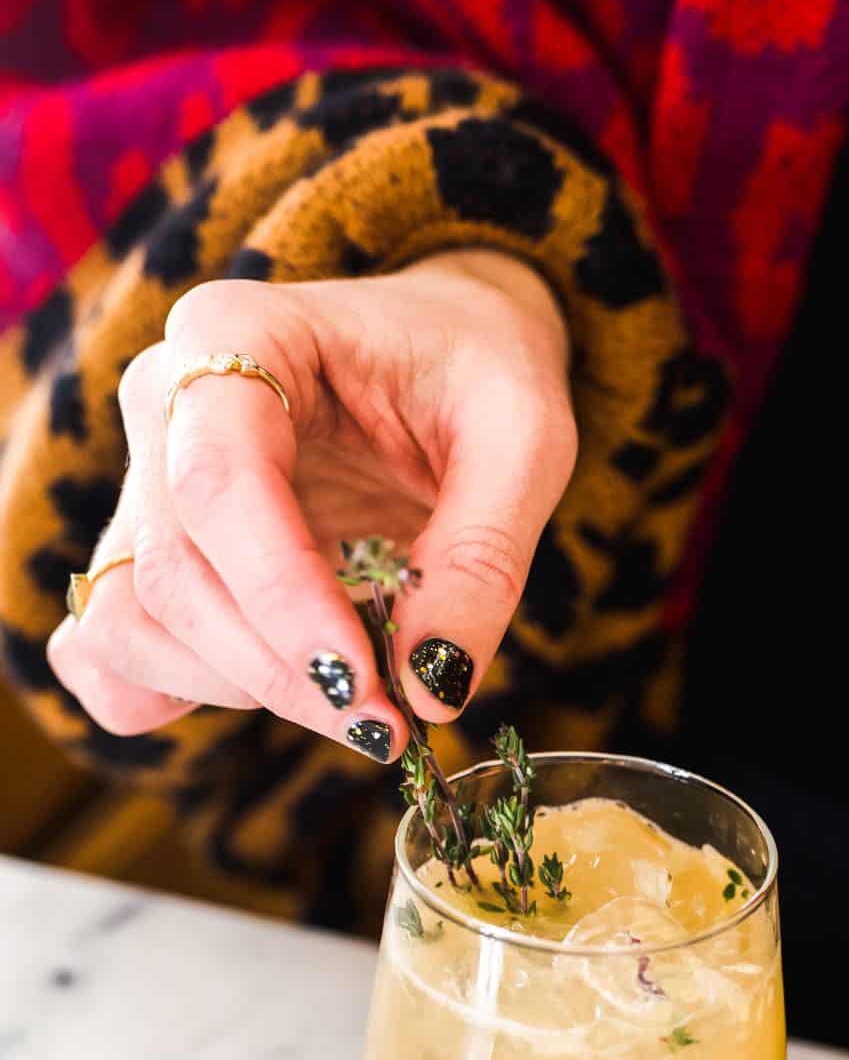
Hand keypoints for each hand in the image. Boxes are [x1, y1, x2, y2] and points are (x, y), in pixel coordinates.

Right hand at [47, 251, 576, 761]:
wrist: (446, 349)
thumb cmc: (479, 368)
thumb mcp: (525, 438)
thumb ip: (484, 556)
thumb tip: (432, 687)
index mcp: (237, 334)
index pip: (217, 483)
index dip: (283, 600)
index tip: (369, 685)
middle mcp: (163, 401)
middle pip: (171, 571)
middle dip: (281, 671)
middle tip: (389, 725)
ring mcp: (144, 482)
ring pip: (131, 623)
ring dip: (239, 691)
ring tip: (359, 703)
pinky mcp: (153, 553)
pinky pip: (112, 650)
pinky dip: (176, 696)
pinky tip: (277, 694)